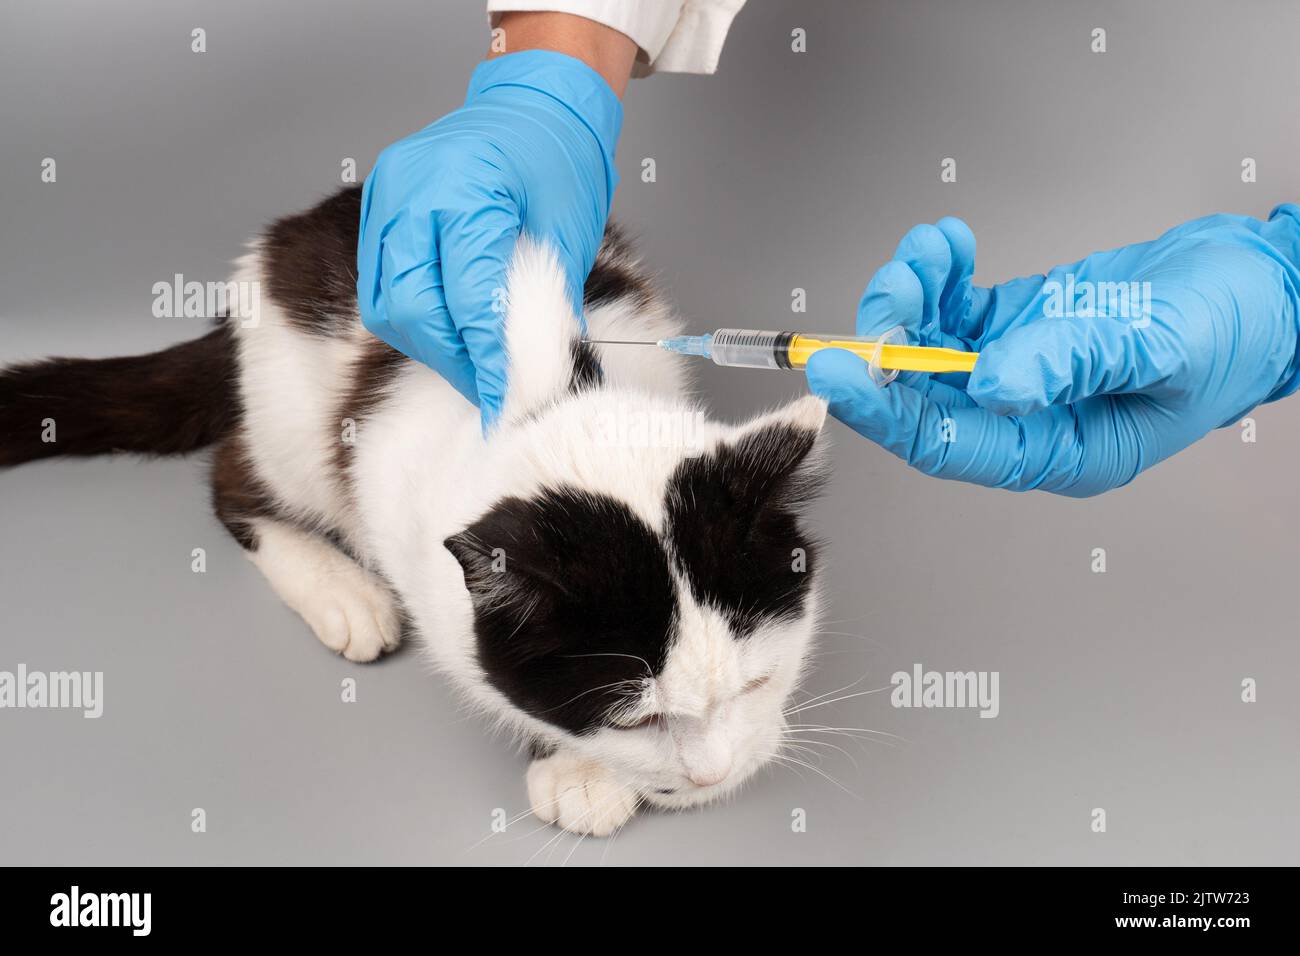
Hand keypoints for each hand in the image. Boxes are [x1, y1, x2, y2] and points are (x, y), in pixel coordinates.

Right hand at [356, 48, 622, 424]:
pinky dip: (410, 315)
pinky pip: (379, 281)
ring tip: (468, 365)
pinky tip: (445, 332)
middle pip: (412, 307)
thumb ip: (548, 299)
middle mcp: (413, 190)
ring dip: (426, 343)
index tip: (504, 394)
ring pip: (386, 302)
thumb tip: (538, 366)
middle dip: (451, 359)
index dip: (485, 357)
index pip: (468, 300)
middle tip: (487, 387)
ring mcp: (387, 196)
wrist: (535, 103)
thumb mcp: (569, 231)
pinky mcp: (378, 207)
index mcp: (465, 189)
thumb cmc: (557, 154)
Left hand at [806, 206, 1299, 495]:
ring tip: (925, 254)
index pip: (948, 443)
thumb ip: (1076, 362)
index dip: (886, 410)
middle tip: (880, 295)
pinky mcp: (1016, 329)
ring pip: (929, 349)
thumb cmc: (1235, 332)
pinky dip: (938, 278)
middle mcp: (1026, 418)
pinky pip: (953, 312)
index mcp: (1059, 449)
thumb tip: (991, 383)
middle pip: (923, 397)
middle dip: (890, 344)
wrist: (1265, 284)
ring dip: (911, 300)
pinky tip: (944, 246)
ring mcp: (1015, 371)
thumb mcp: (1163, 346)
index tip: (839, 370)